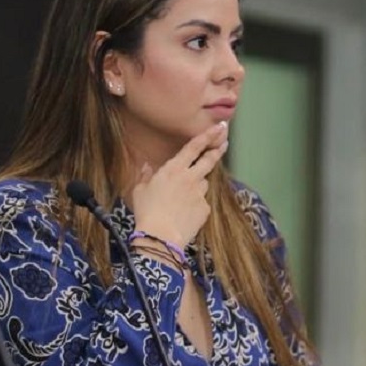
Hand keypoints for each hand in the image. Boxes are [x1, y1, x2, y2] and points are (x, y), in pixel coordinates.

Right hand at [132, 122, 228, 246]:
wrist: (160, 237)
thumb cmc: (146, 212)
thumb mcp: (140, 191)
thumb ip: (145, 176)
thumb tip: (146, 166)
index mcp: (173, 169)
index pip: (194, 147)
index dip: (207, 135)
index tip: (218, 127)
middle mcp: (190, 178)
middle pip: (209, 160)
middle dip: (218, 149)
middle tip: (225, 142)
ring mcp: (200, 193)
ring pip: (203, 184)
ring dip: (197, 186)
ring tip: (182, 201)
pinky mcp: (205, 209)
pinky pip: (201, 204)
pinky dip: (195, 206)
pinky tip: (184, 216)